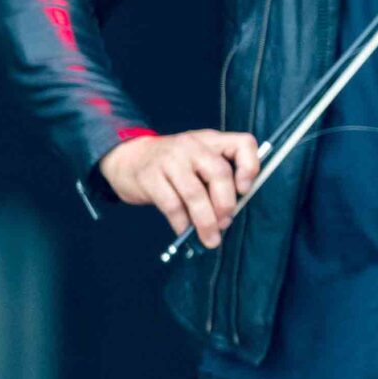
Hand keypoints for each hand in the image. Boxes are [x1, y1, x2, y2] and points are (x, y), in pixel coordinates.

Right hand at [100, 129, 260, 248]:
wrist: (127, 159)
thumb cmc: (172, 166)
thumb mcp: (198, 162)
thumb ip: (217, 179)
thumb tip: (231, 212)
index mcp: (211, 141)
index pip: (243, 144)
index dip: (250, 167)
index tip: (245, 190)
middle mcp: (192, 146)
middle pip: (220, 173)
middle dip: (226, 204)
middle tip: (225, 223)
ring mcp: (169, 159)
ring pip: (195, 194)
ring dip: (206, 221)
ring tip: (210, 238)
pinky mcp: (150, 176)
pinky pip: (172, 205)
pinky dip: (182, 223)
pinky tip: (185, 231)